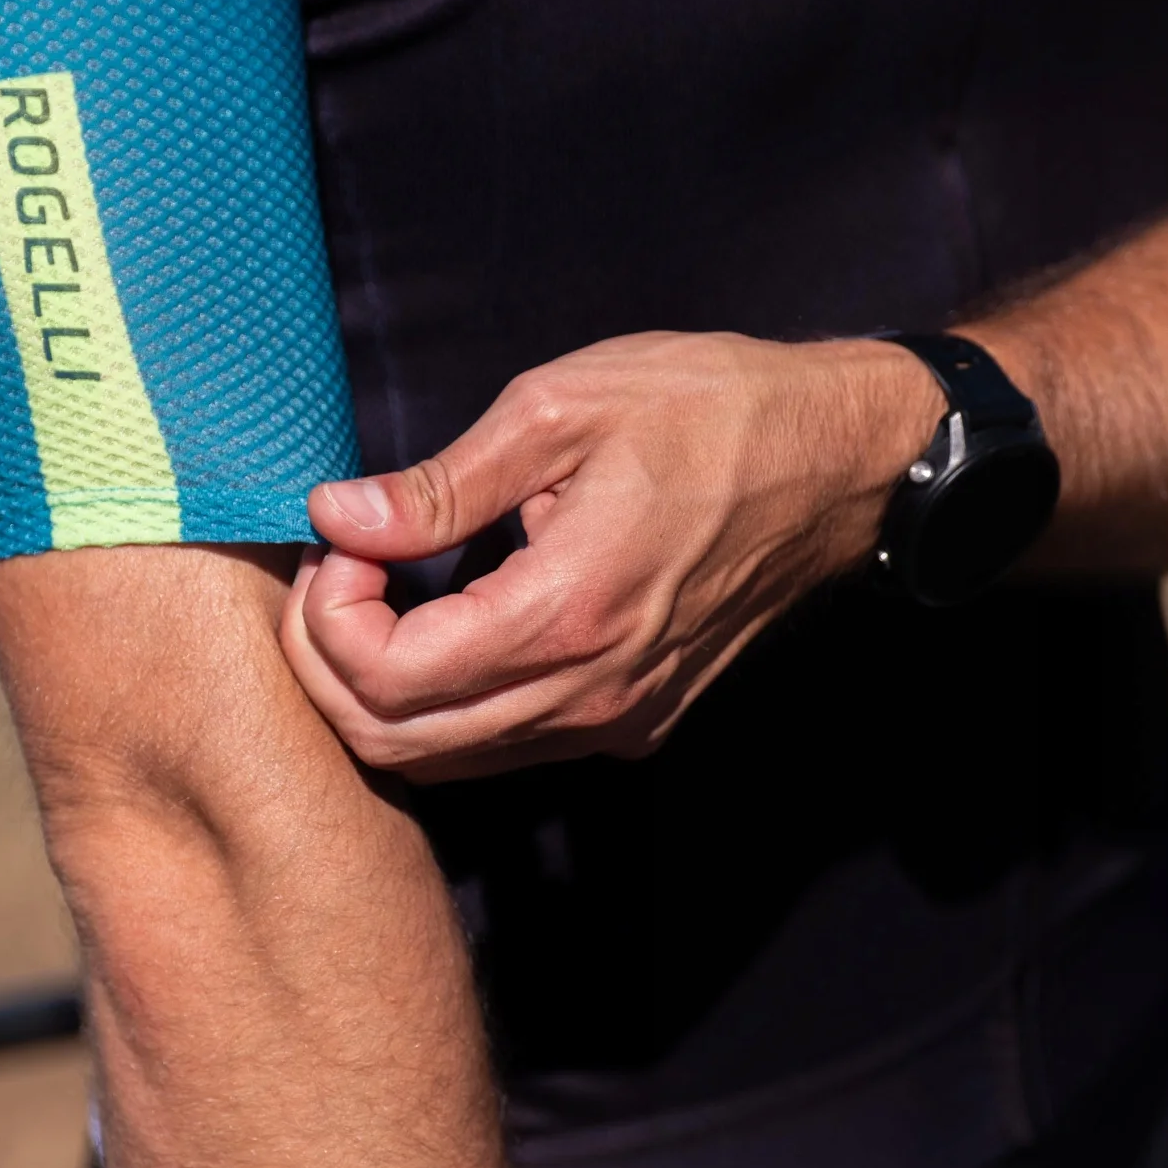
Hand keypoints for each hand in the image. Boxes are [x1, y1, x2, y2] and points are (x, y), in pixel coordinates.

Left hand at [279, 332, 943, 779]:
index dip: (327, 618)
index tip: (339, 541)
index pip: (386, 680)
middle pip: (396, 744)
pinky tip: (444, 618)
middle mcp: (591, 696)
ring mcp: (616, 721)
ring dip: (381, 690)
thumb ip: (442, 482)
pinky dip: (444, 702)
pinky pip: (504, 745)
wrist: (840, 461)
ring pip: (445, 759)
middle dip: (331, 665)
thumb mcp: (563, 408)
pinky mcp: (634, 722)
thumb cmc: (713, 411)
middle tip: (337, 571)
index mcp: (567, 614)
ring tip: (380, 589)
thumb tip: (338, 515)